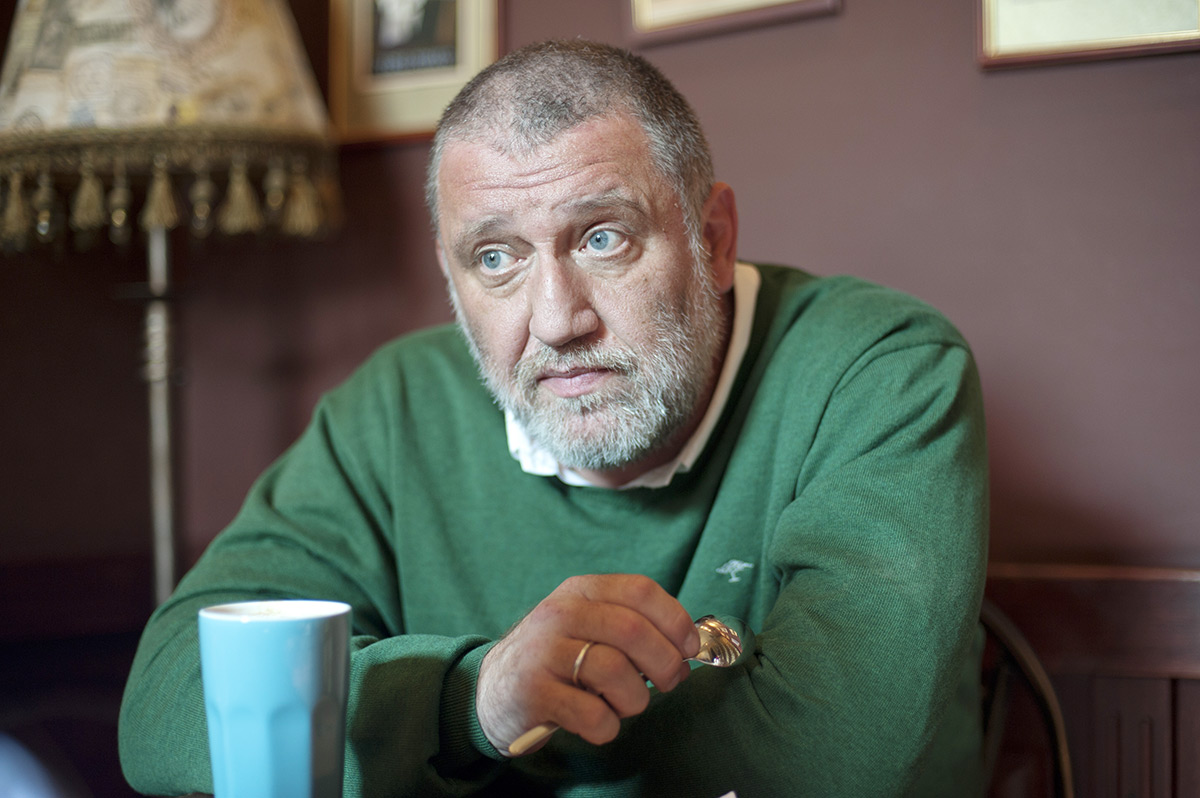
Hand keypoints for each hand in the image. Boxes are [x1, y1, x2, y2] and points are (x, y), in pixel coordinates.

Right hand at [475, 574, 700, 754]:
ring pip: (616, 672)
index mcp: (580, 591)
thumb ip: (631, 628)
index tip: (689, 647)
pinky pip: (593, 715)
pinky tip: (597, 722)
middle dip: (665, 663)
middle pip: (633, 631)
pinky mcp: (534, 693)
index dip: (675, 619)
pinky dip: (607, 726)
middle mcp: (560, 614)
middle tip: (667, 683)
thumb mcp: (586, 626)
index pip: (640, 590)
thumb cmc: (556, 660)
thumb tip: (687, 648)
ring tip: (622, 705)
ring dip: (634, 699)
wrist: (490, 691)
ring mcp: (544, 652)